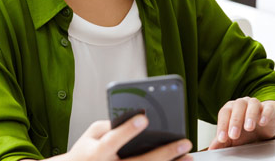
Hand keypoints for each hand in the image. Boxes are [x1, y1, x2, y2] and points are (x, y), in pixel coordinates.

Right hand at [57, 115, 192, 160]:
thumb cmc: (86, 152)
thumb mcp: (91, 135)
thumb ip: (111, 126)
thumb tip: (135, 119)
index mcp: (97, 153)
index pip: (113, 140)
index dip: (128, 130)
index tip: (144, 118)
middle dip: (165, 152)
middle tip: (184, 142)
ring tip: (188, 156)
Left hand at [208, 98, 274, 149]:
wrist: (263, 127)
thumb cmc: (246, 131)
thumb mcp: (233, 137)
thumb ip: (223, 141)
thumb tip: (212, 148)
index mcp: (231, 108)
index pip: (224, 113)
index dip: (222, 125)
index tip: (222, 138)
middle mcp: (242, 103)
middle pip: (237, 107)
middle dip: (235, 121)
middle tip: (234, 135)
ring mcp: (256, 104)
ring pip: (252, 104)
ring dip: (250, 115)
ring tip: (249, 128)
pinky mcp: (269, 108)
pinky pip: (267, 108)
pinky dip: (265, 114)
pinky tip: (262, 122)